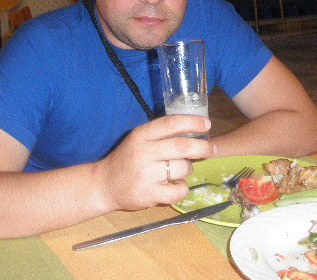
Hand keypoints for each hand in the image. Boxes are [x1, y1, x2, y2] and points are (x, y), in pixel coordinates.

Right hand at [94, 114, 215, 212]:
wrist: (104, 185)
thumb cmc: (127, 159)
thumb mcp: (138, 140)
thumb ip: (160, 134)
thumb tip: (194, 130)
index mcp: (141, 135)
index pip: (170, 123)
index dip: (192, 122)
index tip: (207, 124)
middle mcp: (143, 152)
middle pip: (182, 146)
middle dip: (202, 147)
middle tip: (211, 149)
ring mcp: (145, 175)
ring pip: (182, 168)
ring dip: (189, 169)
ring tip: (183, 170)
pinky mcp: (148, 194)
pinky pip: (178, 191)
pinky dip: (183, 188)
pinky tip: (178, 185)